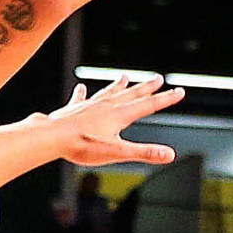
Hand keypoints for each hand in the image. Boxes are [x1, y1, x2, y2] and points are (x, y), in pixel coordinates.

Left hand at [36, 73, 183, 170]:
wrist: (53, 137)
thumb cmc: (83, 146)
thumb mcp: (118, 152)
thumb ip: (144, 153)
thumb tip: (170, 155)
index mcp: (120, 115)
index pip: (148, 105)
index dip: (166, 99)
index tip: (179, 91)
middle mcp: (106, 106)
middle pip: (131, 94)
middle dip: (147, 87)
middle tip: (158, 78)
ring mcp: (89, 106)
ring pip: (108, 92)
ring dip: (119, 85)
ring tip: (125, 77)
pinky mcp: (74, 109)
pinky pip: (80, 98)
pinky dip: (82, 93)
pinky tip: (81, 87)